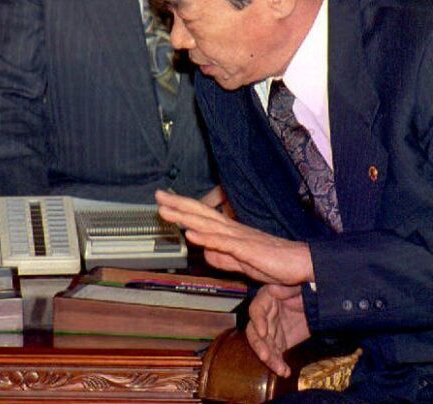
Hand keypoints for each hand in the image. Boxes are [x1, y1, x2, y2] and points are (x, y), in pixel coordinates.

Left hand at [155, 189, 313, 284]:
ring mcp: (239, 238)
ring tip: (167, 210)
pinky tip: (192, 234)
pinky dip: (206, 238)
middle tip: (158, 196)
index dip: (183, 208)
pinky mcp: (247, 249)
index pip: (202, 217)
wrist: (303, 266)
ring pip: (208, 224)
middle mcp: (232, 230)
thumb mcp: (242, 263)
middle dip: (178, 205)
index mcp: (230, 233)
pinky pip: (224, 243)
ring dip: (185, 217)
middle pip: (201, 214)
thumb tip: (206, 253)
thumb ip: (224, 258)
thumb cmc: (276, 263)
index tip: (164, 201)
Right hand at [246, 284, 310, 377]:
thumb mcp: (298, 286)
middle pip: (255, 332)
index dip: (258, 321)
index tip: (264, 332)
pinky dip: (278, 364)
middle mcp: (264, 316)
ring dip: (270, 359)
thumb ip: (287, 288)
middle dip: (259, 345)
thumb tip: (274, 289)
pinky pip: (275, 354)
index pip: (257, 310)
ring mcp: (271, 330)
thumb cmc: (307, 290)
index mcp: (267, 299)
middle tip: (265, 356)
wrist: (318, 303)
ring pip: (264, 346)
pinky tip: (285, 371)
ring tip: (280, 369)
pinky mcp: (279, 342)